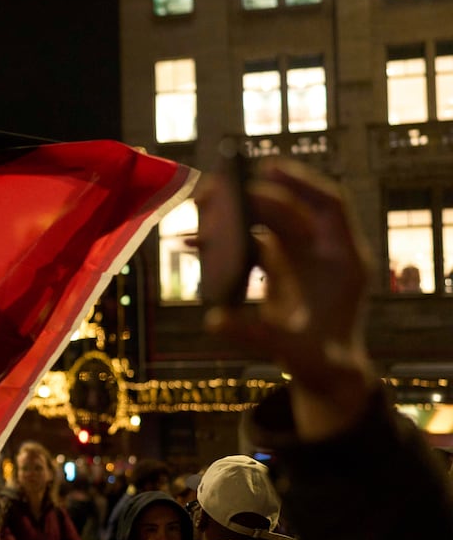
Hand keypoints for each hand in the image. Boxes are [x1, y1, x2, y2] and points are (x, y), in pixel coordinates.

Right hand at [200, 160, 375, 438]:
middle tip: (215, 190)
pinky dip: (226, 239)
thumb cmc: (321, 362)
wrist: (326, 371)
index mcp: (344, 260)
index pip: (329, 206)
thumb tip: (214, 320)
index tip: (265, 168)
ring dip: (235, 213)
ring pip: (268, 220)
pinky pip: (251, 241)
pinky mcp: (281, 266)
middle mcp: (323, 251)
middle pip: (290, 208)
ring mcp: (302, 256)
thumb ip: (257, 334)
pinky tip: (195, 242)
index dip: (300, 183)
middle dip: (252, 195)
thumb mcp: (293, 350)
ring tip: (200, 208)